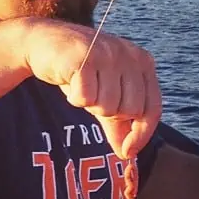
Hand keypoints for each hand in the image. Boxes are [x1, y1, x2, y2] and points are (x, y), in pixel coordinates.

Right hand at [24, 18, 161, 158]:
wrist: (44, 44)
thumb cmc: (80, 71)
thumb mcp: (104, 98)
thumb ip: (118, 125)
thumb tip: (127, 155)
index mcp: (143, 63)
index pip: (153, 108)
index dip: (142, 134)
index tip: (127, 153)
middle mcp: (129, 55)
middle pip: (130, 111)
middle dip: (109, 113)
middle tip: (93, 95)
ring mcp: (107, 54)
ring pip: (107, 107)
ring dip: (90, 104)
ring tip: (82, 85)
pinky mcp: (84, 57)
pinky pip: (85, 98)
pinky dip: (75, 97)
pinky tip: (69, 81)